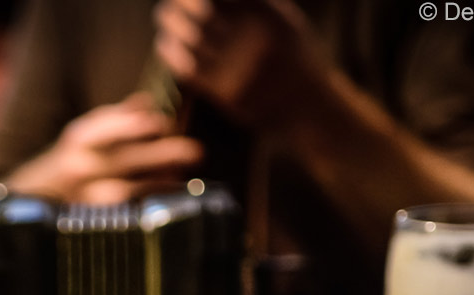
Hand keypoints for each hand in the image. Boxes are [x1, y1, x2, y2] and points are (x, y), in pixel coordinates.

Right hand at [3, 93, 203, 202]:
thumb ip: (118, 118)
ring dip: (160, 183)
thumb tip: (149, 101)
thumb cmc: (71, 161)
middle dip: (161, 154)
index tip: (163, 122)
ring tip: (184, 178)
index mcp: (79, 139)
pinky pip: (127, 214)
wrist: (36, 200)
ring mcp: (86, 197)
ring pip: (126, 192)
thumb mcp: (86, 133)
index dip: (134, 124)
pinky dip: (150, 206)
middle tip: (195, 151)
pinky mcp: (94, 221)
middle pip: (123, 159)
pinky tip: (172, 202)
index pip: (105, 127)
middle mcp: (80, 168)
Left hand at [153, 0, 325, 128]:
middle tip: (172, 3)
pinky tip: (166, 43)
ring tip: (165, 18)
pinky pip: (187, 67)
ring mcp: (239, 68)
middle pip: (201, 10)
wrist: (307, 106)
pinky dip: (171, 51)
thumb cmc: (294, 57)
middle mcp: (253, 40)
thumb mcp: (286, 21)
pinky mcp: (226, 93)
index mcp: (268, 16)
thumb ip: (257, 2)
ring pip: (190, 37)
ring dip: (170, 24)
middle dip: (180, 1)